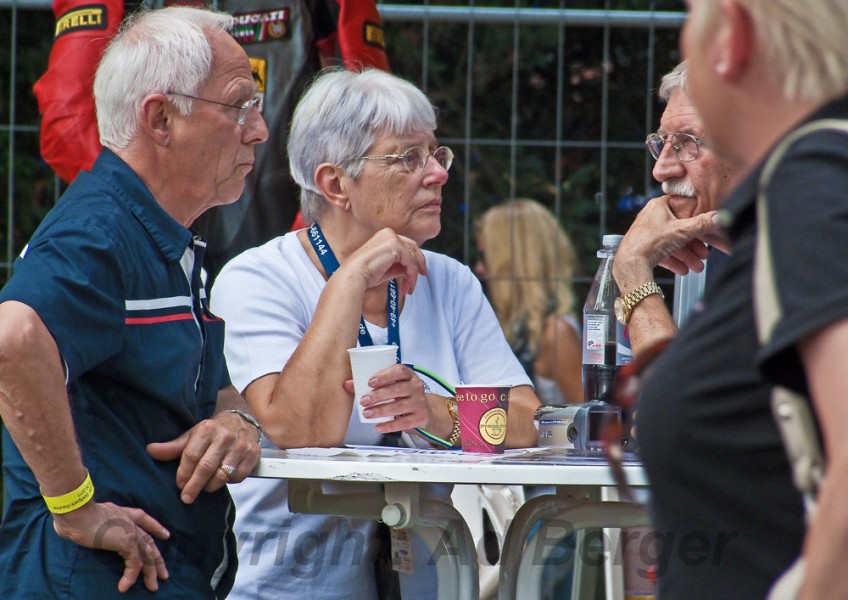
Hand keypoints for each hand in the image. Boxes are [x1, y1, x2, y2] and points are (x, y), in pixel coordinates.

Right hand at [52, 501, 169, 592]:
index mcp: (122, 513)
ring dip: (151, 572)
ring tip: (153, 587)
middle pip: (149, 542)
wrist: (76, 512)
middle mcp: (129, 521)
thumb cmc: (74, 515)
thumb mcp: (88, 518)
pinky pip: (134, 563)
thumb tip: (80, 529)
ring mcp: (130, 531)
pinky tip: (125, 587)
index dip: (156, 527)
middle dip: (157, 559)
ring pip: (147, 554)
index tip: (165, 535)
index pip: (144, 519)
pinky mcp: (127, 542)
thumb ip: (91, 524)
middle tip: (164, 573)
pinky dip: (131, 576)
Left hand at [146, 412, 260, 503]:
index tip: (179, 484)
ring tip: (205, 487)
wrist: (241, 421)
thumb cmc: (212, 432)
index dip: (183, 473)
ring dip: (211, 486)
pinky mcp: (253, 454)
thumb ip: (173, 447)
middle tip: (186, 497)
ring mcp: (241, 446)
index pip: (192, 455)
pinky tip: (222, 479)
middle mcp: (225, 436)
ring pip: (223, 475)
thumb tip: (150, 450)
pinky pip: (239, 477)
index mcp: (207, 429)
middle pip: (206, 467)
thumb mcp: (192, 436)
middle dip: (194, 485)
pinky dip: (229, 482)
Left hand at [343, 363, 446, 435]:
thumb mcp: (392, 385)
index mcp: (408, 375)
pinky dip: (390, 426)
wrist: (425, 409)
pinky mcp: (420, 417)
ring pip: (399, 406)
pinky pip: (404, 422)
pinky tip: (378, 427)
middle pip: (397, 389)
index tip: (370, 382)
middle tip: (363, 401)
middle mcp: (416, 387)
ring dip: (381, 410)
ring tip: (367, 413)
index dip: (384, 376)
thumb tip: (347, 384)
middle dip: (378, 395)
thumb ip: (370, 384)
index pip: (399, 371)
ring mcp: (419, 402)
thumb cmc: (403, 394)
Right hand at [345, 228, 427, 293]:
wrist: (354, 275)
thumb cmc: (365, 273)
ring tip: (408, 289)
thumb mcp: (386, 268)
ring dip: (413, 275)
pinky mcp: (395, 246)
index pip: (406, 246)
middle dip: (418, 266)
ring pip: (413, 257)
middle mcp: (389, 234)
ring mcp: (392, 238)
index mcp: (385, 236)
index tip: (418, 274)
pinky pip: (411, 262)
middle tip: (415, 282)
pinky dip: (412, 276)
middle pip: (413, 249)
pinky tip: (407, 285)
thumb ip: (399, 265)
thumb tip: (410, 270)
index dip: (414, 260)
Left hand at [614, 196, 722, 287]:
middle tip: (704, 254)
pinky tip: (683, 270)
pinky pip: (662, 253)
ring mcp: (646, 233)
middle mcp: (651, 217)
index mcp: (658, 206)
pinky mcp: (643, 248)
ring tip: (697, 266)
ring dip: (686, 256)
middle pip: (679, 230)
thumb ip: (703, 224)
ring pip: (672, 243)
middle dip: (693, 245)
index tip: (706, 230)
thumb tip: (721, 217)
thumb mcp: (682, 231)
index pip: (682, 208)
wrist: (630, 263)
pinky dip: (674, 261)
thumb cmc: (650, 242)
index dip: (696, 220)